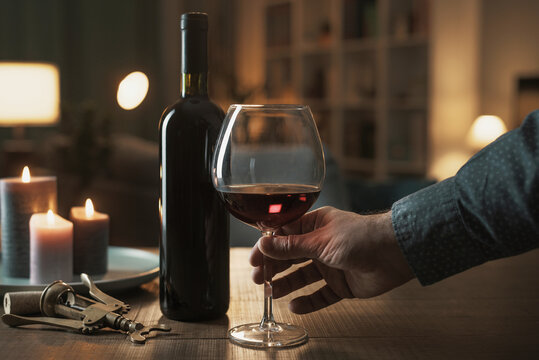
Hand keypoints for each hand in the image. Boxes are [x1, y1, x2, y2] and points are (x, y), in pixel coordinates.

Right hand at [250, 206, 413, 313]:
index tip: (254, 259)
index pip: (284, 236)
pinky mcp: (341, 285)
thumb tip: (264, 245)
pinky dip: (308, 301)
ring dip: (286, 284)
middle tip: (258, 278)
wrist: (395, 253)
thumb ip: (291, 246)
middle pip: (291, 257)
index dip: (268, 247)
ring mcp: (331, 265)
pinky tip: (295, 306)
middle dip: (274, 267)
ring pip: (303, 277)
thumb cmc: (360, 237)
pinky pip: (320, 295)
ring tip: (271, 292)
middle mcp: (321, 245)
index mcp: (316, 226)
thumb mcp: (320, 240)